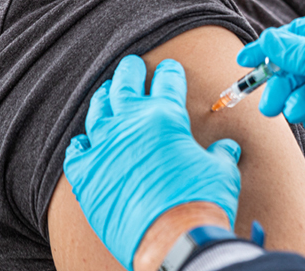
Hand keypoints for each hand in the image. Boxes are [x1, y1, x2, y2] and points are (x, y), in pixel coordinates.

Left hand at [64, 56, 241, 270]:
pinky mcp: (86, 176)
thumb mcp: (221, 170)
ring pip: (98, 112)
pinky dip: (81, 143)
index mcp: (165, 117)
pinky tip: (84, 141)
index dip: (170, 71)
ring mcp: (104, 149)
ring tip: (107, 92)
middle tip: (132, 64)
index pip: (166, 81)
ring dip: (104, 99)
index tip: (169, 66)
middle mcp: (130, 125)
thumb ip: (220, 154)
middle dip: (130, 71)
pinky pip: (77, 151)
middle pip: (125, 86)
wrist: (171, 240)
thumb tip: (226, 148)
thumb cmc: (201, 202)